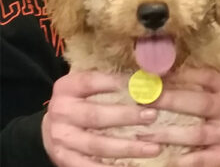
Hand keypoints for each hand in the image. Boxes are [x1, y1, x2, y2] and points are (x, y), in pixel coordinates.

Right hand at [42, 71, 160, 166]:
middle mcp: (61, 111)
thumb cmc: (78, 100)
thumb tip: (142, 77)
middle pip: (95, 115)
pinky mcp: (64, 159)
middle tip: (151, 116)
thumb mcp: (85, 85)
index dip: (116, 83)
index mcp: (67, 87)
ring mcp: (62, 138)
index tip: (141, 85)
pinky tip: (134, 166)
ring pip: (97, 145)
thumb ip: (107, 80)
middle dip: (126, 117)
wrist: (51, 126)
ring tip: (153, 147)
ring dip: (127, 147)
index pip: (92, 82)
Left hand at [138, 67, 219, 166]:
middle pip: (200, 103)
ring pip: (196, 133)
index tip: (156, 77)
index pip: (205, 76)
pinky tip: (162, 156)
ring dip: (168, 133)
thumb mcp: (208, 91)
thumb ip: (189, 83)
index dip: (180, 75)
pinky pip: (200, 159)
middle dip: (170, 101)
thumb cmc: (214, 109)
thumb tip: (156, 74)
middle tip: (144, 100)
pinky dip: (181, 159)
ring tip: (144, 133)